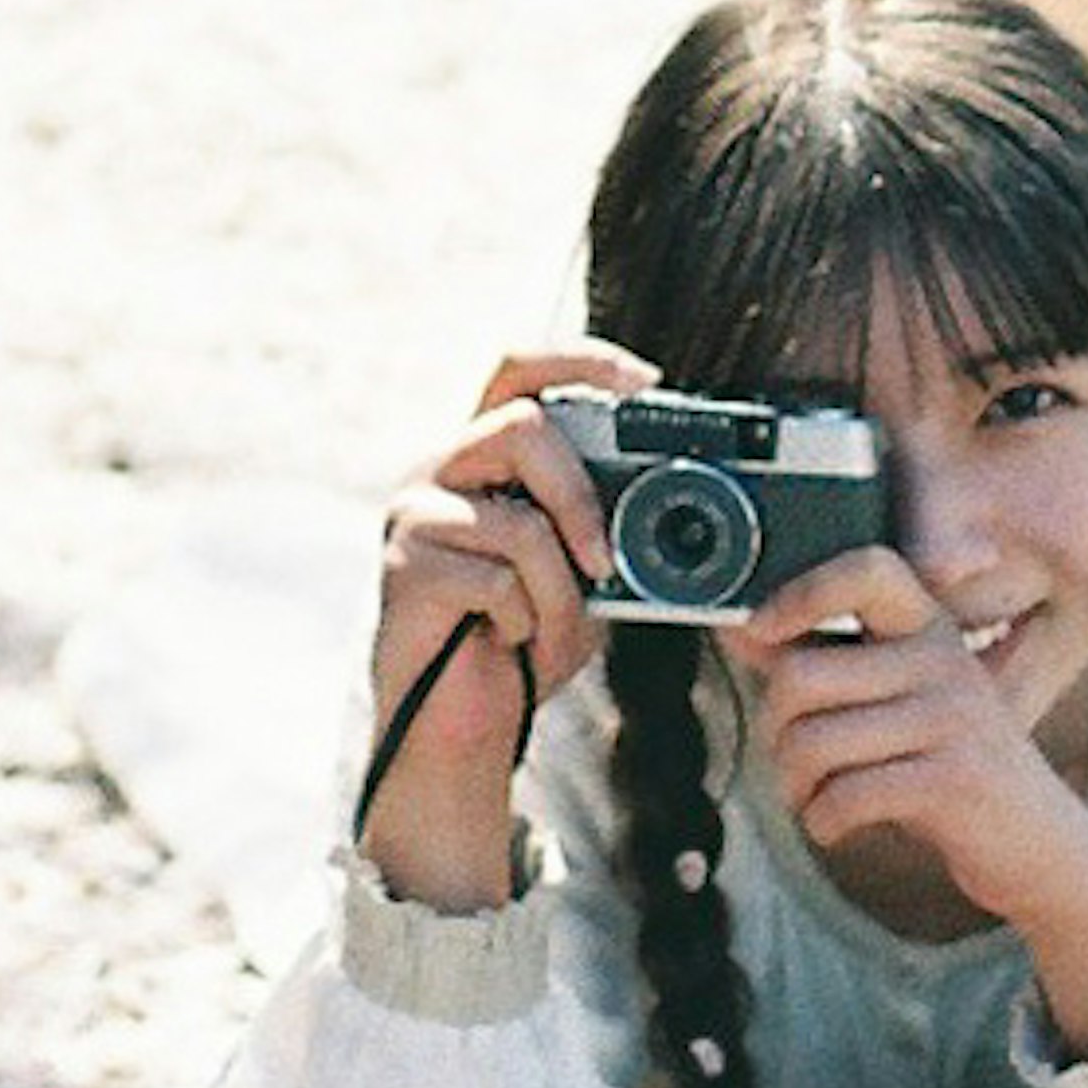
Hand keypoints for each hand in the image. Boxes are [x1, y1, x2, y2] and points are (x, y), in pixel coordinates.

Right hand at [357, 343, 652, 912]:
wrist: (461, 728)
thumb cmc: (521, 643)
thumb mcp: (583, 572)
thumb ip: (609, 524)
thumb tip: (682, 502)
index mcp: (483, 455)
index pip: (519, 367)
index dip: (581, 359)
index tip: (647, 384)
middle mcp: (439, 469)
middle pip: (523, 424)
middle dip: (581, 496)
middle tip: (605, 562)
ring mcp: (414, 515)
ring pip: (520, 520)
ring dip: (559, 591)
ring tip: (548, 629)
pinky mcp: (405, 569)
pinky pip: (498, 582)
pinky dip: (527, 624)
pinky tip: (506, 642)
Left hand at [738, 545, 1087, 1054]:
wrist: (1042, 848)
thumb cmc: (951, 771)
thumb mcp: (899, 705)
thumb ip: (827, 664)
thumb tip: (739, 628)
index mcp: (931, 629)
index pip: (866, 570)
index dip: (801, 592)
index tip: (757, 629)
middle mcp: (945, 661)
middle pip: (801, 676)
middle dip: (774, 735)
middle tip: (792, 766)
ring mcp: (953, 719)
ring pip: (811, 743)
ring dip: (793, 789)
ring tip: (814, 800)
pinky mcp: (953, 780)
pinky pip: (844, 795)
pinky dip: (823, 822)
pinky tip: (839, 826)